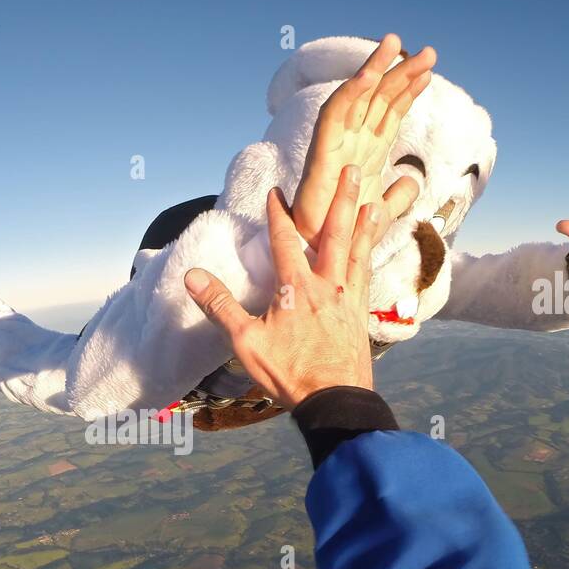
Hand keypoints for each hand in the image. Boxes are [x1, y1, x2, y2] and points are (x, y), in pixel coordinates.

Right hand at [185, 167, 381, 408]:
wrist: (334, 399)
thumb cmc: (288, 372)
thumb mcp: (245, 340)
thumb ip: (220, 306)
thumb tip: (192, 277)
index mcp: (296, 287)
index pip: (284, 240)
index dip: (278, 213)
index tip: (277, 190)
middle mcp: (327, 285)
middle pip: (335, 233)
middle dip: (341, 199)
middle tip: (353, 168)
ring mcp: (348, 300)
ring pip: (359, 252)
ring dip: (366, 224)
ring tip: (376, 201)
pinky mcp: (361, 317)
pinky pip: (368, 278)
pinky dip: (371, 260)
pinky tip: (372, 255)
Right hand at [292, 34, 434, 253]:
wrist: (317, 252)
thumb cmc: (341, 232)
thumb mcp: (380, 212)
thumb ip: (396, 196)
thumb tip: (411, 180)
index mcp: (366, 152)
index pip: (389, 113)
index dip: (408, 91)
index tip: (429, 72)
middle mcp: (352, 141)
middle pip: (379, 98)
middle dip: (402, 72)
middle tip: (429, 52)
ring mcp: (336, 143)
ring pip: (357, 96)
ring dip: (376, 68)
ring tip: (396, 42)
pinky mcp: (321, 150)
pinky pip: (334, 113)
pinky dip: (351, 91)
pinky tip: (370, 73)